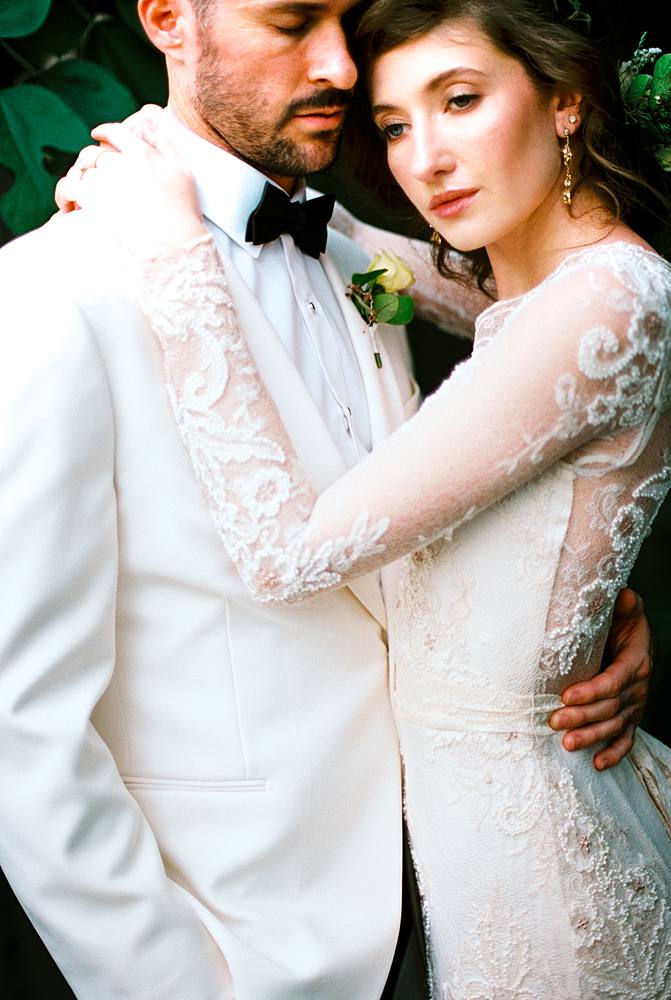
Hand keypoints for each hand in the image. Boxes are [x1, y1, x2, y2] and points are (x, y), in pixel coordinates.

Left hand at [53, 120, 205, 251]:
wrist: (174, 245)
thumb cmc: (183, 213)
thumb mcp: (183, 173)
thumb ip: (166, 147)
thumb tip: (150, 129)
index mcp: (142, 153)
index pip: (116, 133)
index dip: (104, 131)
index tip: (97, 134)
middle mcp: (121, 163)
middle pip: (95, 154)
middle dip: (91, 163)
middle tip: (89, 174)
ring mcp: (105, 181)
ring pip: (82, 172)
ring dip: (80, 181)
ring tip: (80, 196)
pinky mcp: (92, 201)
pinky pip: (68, 188)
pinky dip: (64, 194)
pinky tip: (67, 205)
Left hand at [548, 588, 652, 770]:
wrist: (638, 641)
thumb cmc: (624, 625)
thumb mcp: (627, 612)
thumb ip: (626, 606)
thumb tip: (623, 594)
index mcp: (636, 662)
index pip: (613, 681)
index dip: (590, 691)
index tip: (566, 695)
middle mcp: (638, 688)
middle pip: (610, 707)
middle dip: (582, 717)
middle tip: (554, 720)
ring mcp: (635, 706)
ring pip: (614, 726)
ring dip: (591, 737)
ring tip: (567, 744)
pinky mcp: (631, 718)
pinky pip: (625, 739)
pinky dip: (614, 753)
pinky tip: (597, 764)